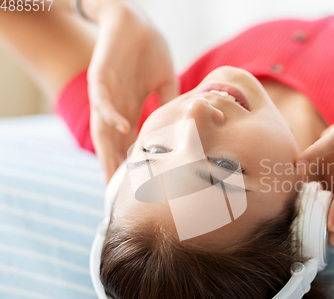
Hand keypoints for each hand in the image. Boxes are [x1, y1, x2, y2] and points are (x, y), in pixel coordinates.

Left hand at [86, 0, 177, 181]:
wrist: (134, 20)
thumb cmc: (149, 50)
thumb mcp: (165, 83)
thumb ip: (169, 105)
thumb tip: (185, 126)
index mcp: (132, 109)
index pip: (130, 143)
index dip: (133, 164)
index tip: (139, 188)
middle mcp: (117, 107)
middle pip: (113, 144)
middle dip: (115, 168)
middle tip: (121, 196)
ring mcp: (107, 94)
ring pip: (104, 129)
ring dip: (108, 152)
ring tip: (114, 176)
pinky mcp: (102, 77)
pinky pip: (104, 100)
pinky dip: (112, 116)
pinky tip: (123, 131)